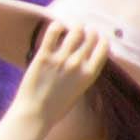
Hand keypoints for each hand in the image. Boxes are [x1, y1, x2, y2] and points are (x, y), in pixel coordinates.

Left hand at [1, 16, 110, 137]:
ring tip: (73, 26)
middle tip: (85, 31)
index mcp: (89, 74)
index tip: (98, 39)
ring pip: (75, 31)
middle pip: (90, 37)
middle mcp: (77, 64)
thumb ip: (85, 74)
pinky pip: (53, 33)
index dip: (102, 40)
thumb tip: (88, 60)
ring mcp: (61, 59)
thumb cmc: (57, 106)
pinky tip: (57, 27)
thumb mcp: (79, 91)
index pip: (104, 48)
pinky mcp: (43, 56)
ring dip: (76, 26)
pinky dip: (57, 26)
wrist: (35, 114)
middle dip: (89, 32)